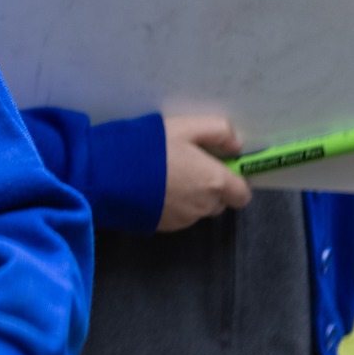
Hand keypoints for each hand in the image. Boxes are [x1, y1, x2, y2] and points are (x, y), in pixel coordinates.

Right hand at [159, 116, 250, 231]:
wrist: (110, 175)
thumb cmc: (151, 147)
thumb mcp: (184, 127)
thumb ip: (217, 131)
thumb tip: (236, 147)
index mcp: (215, 182)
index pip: (242, 195)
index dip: (234, 182)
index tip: (217, 168)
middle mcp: (204, 206)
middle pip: (219, 202)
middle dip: (209, 188)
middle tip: (186, 168)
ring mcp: (184, 220)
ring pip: (197, 210)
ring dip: (190, 197)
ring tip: (165, 178)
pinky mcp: (164, 227)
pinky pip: (178, 216)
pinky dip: (171, 205)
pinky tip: (153, 190)